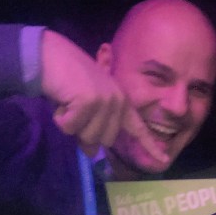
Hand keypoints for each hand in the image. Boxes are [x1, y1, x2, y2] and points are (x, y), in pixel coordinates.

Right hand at [41, 30, 165, 162]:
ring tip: (68, 103)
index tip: (164, 159)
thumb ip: (92, 129)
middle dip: (84, 133)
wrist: (51, 55)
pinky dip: (61, 119)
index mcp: (122, 104)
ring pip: (88, 137)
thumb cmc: (67, 83)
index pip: (139, 129)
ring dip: (71, 125)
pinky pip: (71, 128)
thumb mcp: (84, 109)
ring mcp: (106, 101)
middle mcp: (118, 102)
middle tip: (74, 111)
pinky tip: (62, 101)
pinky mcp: (89, 101)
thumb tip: (93, 153)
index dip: (151, 146)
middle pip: (103, 141)